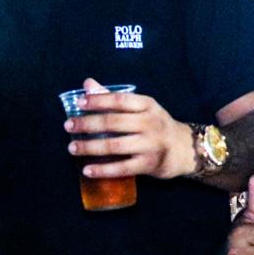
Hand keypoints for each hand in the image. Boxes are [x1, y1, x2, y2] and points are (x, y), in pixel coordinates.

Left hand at [65, 78, 195, 179]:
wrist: (185, 148)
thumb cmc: (156, 125)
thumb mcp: (141, 108)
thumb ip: (114, 98)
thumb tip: (88, 83)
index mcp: (147, 105)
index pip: (119, 100)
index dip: (98, 100)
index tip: (79, 103)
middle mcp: (149, 123)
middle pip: (113, 123)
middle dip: (87, 124)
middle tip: (68, 126)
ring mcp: (150, 145)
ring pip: (114, 146)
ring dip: (90, 147)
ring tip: (72, 147)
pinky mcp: (149, 164)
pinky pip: (122, 168)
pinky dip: (102, 170)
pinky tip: (87, 170)